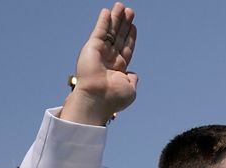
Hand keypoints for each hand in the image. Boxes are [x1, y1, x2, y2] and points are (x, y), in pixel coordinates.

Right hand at [60, 3, 138, 125]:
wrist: (97, 99)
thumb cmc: (113, 98)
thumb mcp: (130, 89)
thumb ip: (133, 79)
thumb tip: (133, 73)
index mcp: (118, 69)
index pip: (126, 48)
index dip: (130, 36)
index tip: (134, 25)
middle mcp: (109, 59)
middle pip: (119, 37)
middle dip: (124, 24)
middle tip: (130, 11)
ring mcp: (100, 53)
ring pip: (110, 31)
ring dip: (116, 18)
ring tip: (122, 6)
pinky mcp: (92, 47)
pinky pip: (99, 31)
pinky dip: (103, 21)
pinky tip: (107, 11)